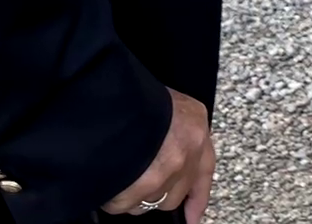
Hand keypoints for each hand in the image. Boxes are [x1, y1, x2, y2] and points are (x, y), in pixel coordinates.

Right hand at [102, 89, 214, 219]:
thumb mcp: (164, 106)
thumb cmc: (134, 99)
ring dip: (134, 195)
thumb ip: (171, 132)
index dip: (198, 197)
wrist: (114, 102)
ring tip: (119, 174)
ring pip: (150, 202)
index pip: (204, 169)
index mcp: (195, 127)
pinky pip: (124, 205)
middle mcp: (188, 153)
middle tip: (137, 183)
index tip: (193, 218)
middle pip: (175, 193)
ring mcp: (167, 172)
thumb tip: (161, 152)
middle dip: (157, 194)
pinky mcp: (144, 188)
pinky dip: (114, 198)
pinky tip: (107, 180)